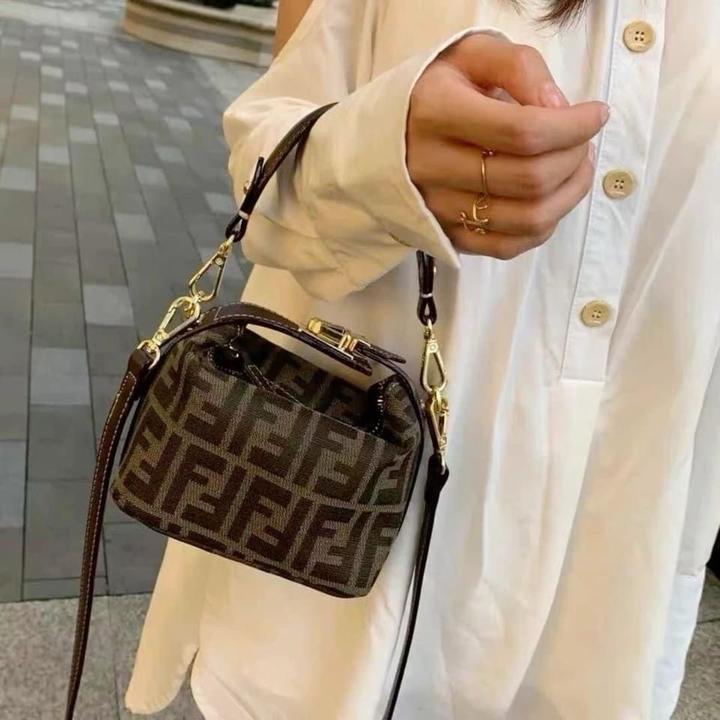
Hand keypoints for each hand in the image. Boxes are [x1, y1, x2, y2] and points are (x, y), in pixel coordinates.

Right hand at [407, 34, 608, 258]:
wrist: (388, 136)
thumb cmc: (440, 90)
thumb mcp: (474, 54)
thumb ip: (520, 68)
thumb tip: (559, 110)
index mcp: (437, 114)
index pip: (524, 132)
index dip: (574, 127)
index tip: (596, 114)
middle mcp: (432, 168)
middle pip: (530, 179)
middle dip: (575, 158)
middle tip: (584, 140)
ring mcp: (438, 209)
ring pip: (526, 219)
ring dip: (569, 194)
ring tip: (576, 167)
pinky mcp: (448, 235)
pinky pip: (509, 246)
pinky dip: (544, 225)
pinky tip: (551, 198)